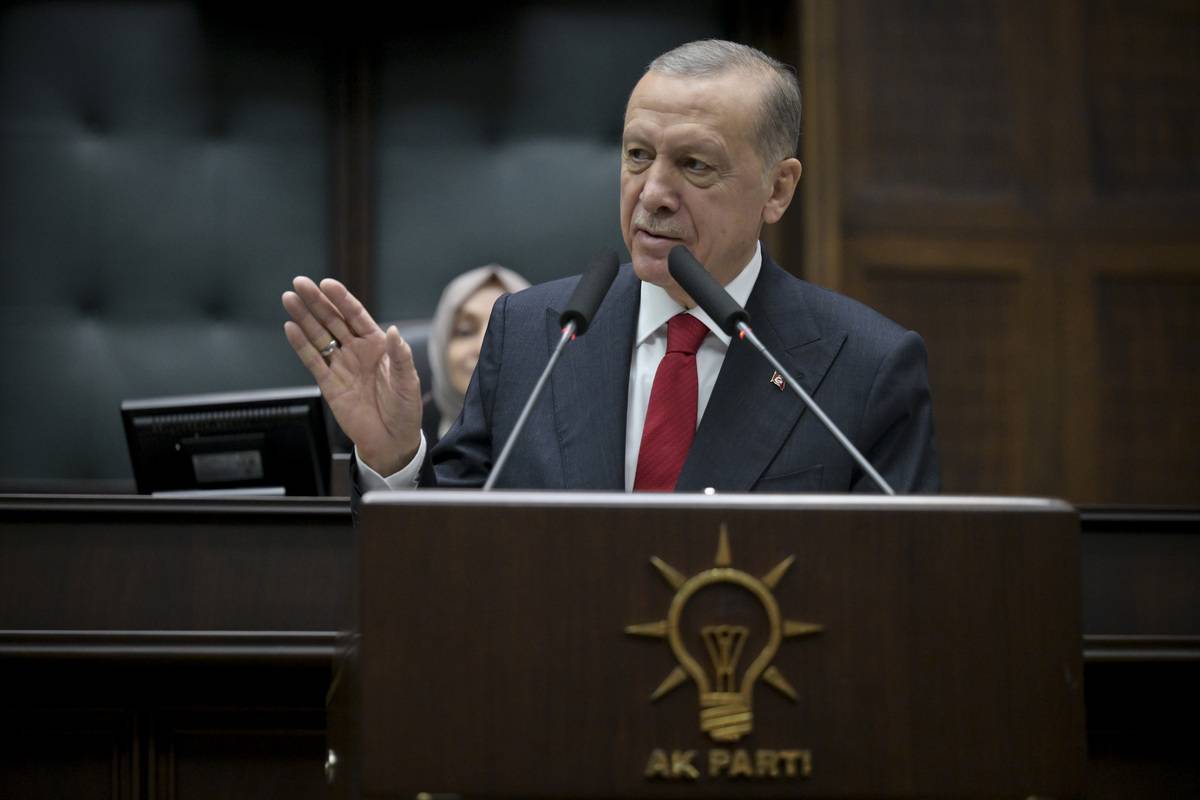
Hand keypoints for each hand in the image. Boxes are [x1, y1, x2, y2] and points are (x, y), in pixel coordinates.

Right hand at [282, 277, 422, 475]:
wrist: (392, 440)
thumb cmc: (404, 409)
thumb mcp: (408, 381)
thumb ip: (400, 356)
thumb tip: (393, 331)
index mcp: (377, 345)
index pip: (356, 315)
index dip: (341, 299)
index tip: (326, 284)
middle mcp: (356, 351)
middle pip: (333, 320)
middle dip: (317, 301)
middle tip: (300, 283)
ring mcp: (341, 366)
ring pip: (319, 336)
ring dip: (304, 318)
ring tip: (289, 299)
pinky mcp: (329, 384)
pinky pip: (312, 361)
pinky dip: (301, 345)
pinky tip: (290, 328)